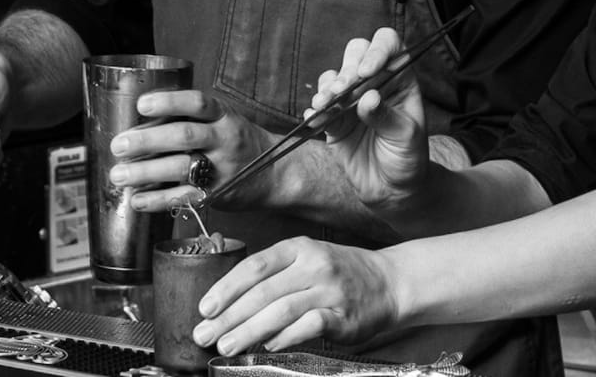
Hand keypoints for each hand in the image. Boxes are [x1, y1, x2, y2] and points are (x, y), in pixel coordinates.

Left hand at [108, 90, 278, 212]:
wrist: (274, 173)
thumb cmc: (237, 142)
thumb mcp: (222, 120)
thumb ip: (190, 119)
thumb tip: (140, 124)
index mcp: (223, 116)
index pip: (197, 103)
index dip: (169, 102)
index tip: (141, 105)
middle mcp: (223, 139)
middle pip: (184, 136)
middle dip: (147, 140)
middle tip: (119, 145)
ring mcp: (221, 168)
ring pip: (180, 168)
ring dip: (145, 172)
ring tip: (119, 175)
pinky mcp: (216, 194)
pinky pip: (183, 197)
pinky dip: (157, 200)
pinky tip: (136, 199)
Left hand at [193, 236, 399, 355]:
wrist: (390, 282)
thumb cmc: (341, 273)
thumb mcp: (307, 259)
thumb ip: (274, 277)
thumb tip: (231, 306)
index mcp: (299, 248)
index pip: (254, 266)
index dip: (226, 288)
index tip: (205, 308)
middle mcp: (314, 265)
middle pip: (262, 292)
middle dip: (229, 317)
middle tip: (206, 334)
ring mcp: (330, 290)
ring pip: (281, 310)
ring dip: (249, 331)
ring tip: (228, 345)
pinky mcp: (344, 316)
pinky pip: (309, 326)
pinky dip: (285, 338)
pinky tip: (268, 346)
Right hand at [308, 29, 429, 212]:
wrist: (391, 190)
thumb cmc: (408, 159)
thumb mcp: (406, 138)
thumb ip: (387, 117)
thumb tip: (368, 97)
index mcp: (400, 80)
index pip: (390, 47)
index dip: (378, 50)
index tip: (366, 72)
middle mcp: (374, 84)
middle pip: (356, 53)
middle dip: (346, 68)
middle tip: (342, 90)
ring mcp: (351, 100)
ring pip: (333, 77)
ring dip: (327, 88)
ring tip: (325, 105)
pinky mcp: (334, 120)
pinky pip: (318, 107)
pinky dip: (314, 111)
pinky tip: (315, 119)